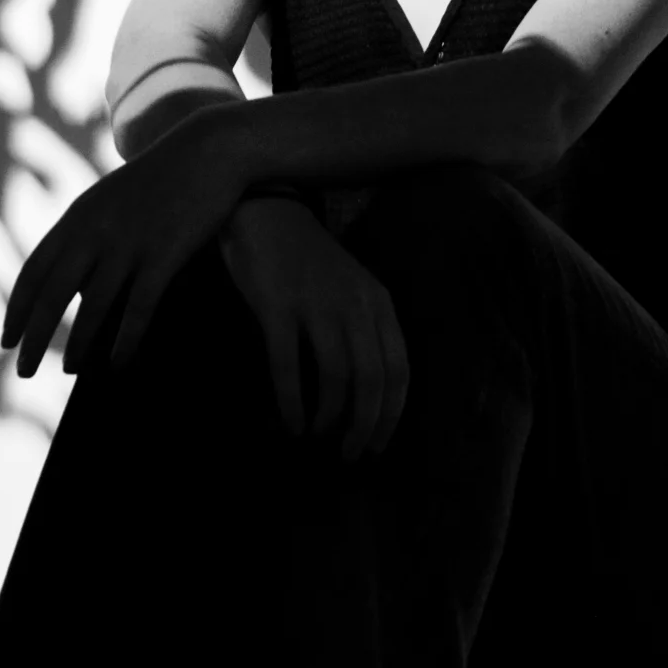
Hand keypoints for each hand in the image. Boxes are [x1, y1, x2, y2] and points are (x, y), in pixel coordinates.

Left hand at [2, 107, 247, 377]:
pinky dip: (125, 340)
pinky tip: (117, 364)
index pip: (33, 272)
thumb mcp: (108, 198)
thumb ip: (83, 232)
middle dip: (35, 338)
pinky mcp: (165, 256)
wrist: (206, 151)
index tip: (7, 340)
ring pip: (94, 307)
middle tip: (24, 371)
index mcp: (77, 218)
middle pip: (54, 296)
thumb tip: (67, 277)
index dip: (17, 310)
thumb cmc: (158, 179)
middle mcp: (96, 233)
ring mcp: (130, 245)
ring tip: (68, 371)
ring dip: (77, 345)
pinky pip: (139, 308)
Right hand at [220, 196, 409, 463]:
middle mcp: (355, 304)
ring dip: (330, 416)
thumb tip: (367, 395)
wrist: (267, 214)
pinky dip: (292, 401)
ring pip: (336, 376)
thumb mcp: (353, 290)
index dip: (392, 414)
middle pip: (372, 379)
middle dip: (365, 425)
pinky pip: (288, 365)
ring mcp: (316, 304)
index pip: (399, 369)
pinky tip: (292, 422)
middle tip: (350, 453)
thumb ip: (365, 330)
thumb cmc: (309, 263)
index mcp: (379, 303)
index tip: (378, 444)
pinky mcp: (278, 306)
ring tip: (319, 435)